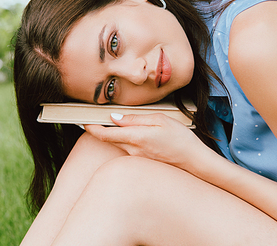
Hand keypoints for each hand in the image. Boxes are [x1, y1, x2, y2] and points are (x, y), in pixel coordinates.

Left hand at [84, 113, 207, 169]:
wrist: (194, 161)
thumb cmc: (180, 139)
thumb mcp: (159, 120)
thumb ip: (135, 119)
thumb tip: (115, 118)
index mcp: (135, 138)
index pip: (104, 134)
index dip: (90, 127)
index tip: (82, 120)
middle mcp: (132, 150)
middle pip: (109, 139)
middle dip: (99, 128)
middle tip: (95, 116)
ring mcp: (136, 158)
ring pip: (119, 142)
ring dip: (114, 133)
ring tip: (117, 121)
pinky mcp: (142, 160)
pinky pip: (128, 148)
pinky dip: (125, 139)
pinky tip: (135, 133)